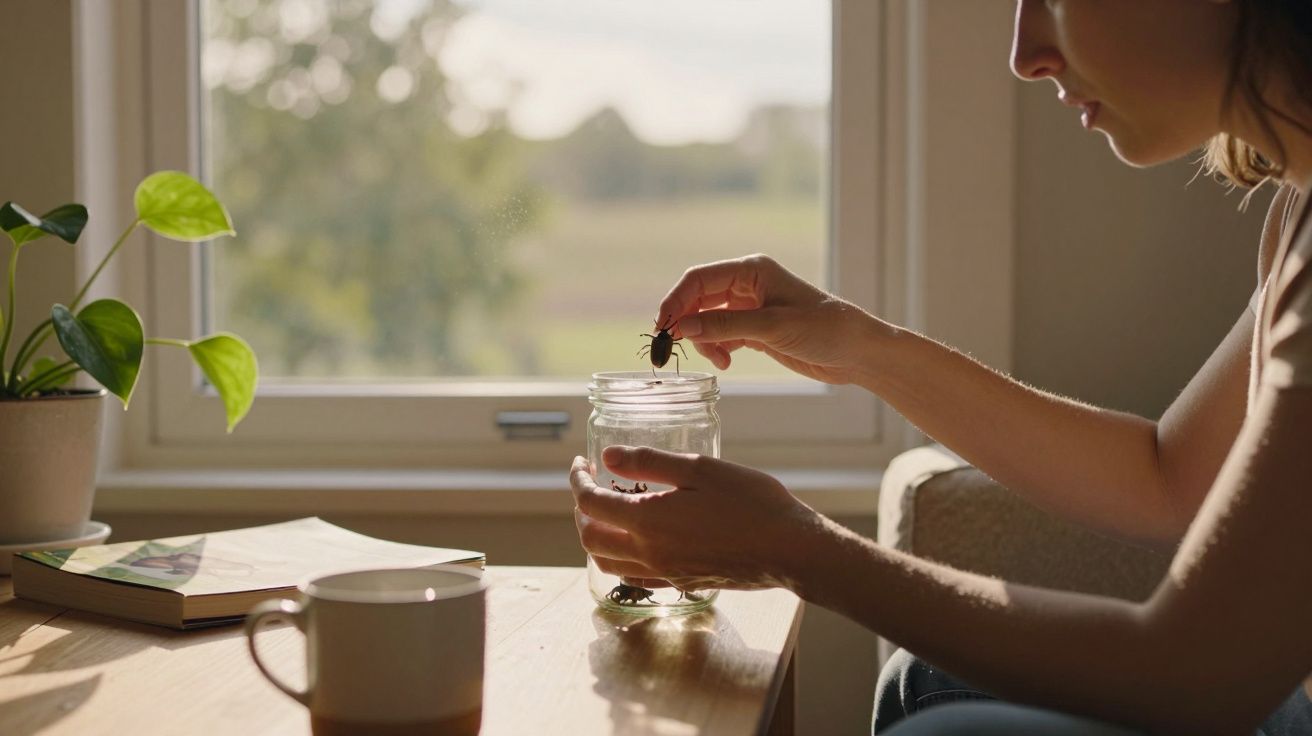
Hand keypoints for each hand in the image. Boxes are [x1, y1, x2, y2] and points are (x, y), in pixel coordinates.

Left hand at [568, 446, 818, 591]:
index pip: (590, 504)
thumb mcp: (700, 469)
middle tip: (590, 486)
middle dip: (581, 510)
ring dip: (596, 536)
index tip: (581, 464)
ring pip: (607, 563)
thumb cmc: (751, 503)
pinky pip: (634, 577)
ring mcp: (664, 573)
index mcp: (648, 521)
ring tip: (608, 512)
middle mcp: (649, 553)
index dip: (577, 481)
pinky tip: (636, 539)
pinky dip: (620, 558)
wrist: (789, 549)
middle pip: (590, 539)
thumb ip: (649, 462)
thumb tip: (608, 457)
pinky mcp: (681, 583)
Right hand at [657, 253, 880, 383]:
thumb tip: (683, 327)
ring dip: (703, 340)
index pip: (698, 279)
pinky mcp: (755, 329)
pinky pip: (721, 334)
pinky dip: (717, 347)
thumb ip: (726, 326)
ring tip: (719, 360)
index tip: (662, 329)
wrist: (857, 352)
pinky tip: (727, 361)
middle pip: (698, 299)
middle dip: (685, 323)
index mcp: (752, 270)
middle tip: (672, 350)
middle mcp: (747, 284)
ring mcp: (751, 307)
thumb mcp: (773, 327)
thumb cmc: (825, 329)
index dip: (675, 302)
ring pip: (706, 319)